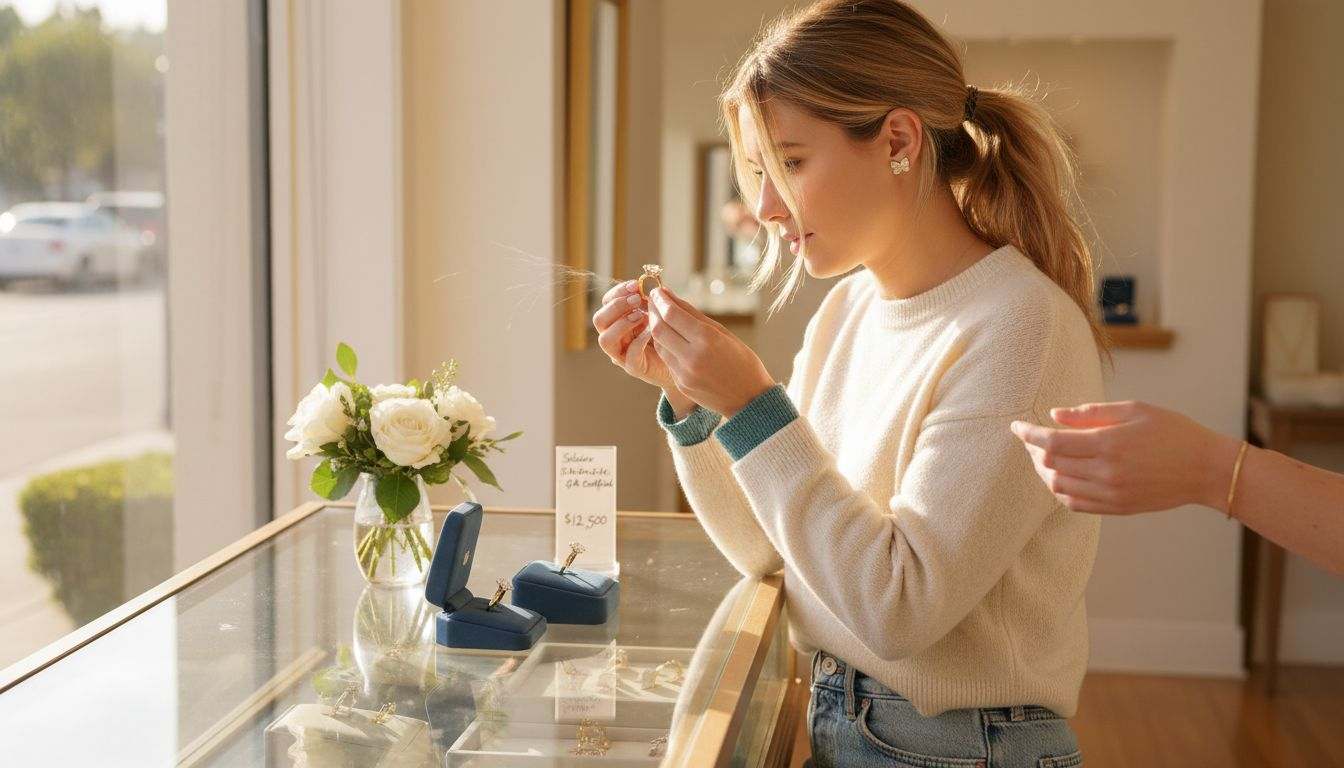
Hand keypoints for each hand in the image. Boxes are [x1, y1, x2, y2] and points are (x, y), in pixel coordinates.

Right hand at [592, 280, 676, 390]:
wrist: (682, 361)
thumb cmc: (669, 335)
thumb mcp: (660, 314)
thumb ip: (653, 302)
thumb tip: (653, 287)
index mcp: (618, 320)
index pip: (606, 303)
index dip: (618, 292)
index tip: (636, 285)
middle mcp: (615, 337)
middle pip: (599, 319)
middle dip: (617, 306)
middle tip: (637, 300)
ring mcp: (622, 354)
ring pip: (605, 339)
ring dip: (622, 323)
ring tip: (641, 316)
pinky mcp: (634, 367)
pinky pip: (629, 355)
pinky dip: (640, 341)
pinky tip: (652, 332)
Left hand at [645, 286, 774, 416]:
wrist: (749, 399)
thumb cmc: (742, 361)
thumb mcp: (723, 333)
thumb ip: (695, 315)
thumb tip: (671, 297)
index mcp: (707, 340)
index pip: (672, 314)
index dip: (661, 300)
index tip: (658, 291)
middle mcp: (692, 356)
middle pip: (659, 328)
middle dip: (653, 311)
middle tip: (654, 301)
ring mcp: (684, 373)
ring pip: (659, 344)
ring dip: (655, 328)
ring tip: (659, 316)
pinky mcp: (680, 384)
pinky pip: (666, 359)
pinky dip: (664, 345)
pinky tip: (668, 337)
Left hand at [1010, 400, 1241, 514]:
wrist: (1206, 469)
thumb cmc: (1172, 431)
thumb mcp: (1133, 410)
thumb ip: (1090, 412)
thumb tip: (1054, 415)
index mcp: (1109, 443)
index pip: (1052, 442)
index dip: (1028, 434)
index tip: (1016, 426)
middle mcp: (1106, 472)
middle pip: (1050, 465)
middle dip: (1033, 451)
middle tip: (1030, 439)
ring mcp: (1111, 494)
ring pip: (1058, 487)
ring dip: (1044, 472)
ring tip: (1043, 458)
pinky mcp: (1117, 508)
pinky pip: (1075, 504)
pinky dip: (1060, 491)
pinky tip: (1061, 477)